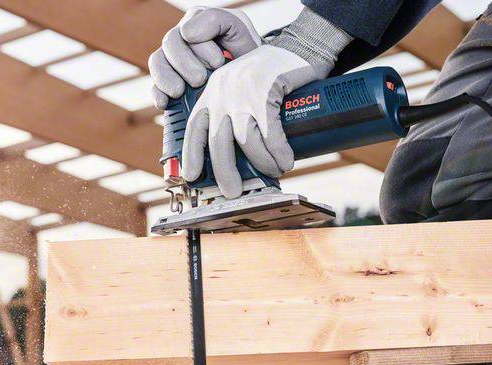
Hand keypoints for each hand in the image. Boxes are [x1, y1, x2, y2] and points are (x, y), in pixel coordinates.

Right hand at [148, 7, 261, 109]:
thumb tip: (186, 33)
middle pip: (170, 44)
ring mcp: (171, 61)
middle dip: (184, 64)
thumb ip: (215, 20)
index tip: (217, 63)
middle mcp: (181, 39)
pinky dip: (157, 94)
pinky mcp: (167, 83)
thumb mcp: (237, 30)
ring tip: (179, 91)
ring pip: (157, 62)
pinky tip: (164, 102)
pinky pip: (154, 86)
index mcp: (196, 22)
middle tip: (200, 79)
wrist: (248, 79)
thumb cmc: (243, 52)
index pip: (187, 30)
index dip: (200, 48)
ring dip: (167, 78)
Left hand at [182, 45, 319, 198]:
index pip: (195, 128)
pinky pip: (269, 132)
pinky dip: (278, 151)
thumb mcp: (241, 92)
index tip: (191, 176)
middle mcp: (222, 92)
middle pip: (218, 141)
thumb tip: (234, 157)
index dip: (192, 154)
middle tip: (233, 191)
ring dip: (262, 162)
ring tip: (274, 170)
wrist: (300, 47)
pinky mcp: (265, 90)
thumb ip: (232, 117)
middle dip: (225, 171)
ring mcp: (242, 91)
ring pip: (246, 140)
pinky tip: (285, 160)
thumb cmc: (271, 76)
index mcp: (212, 94)